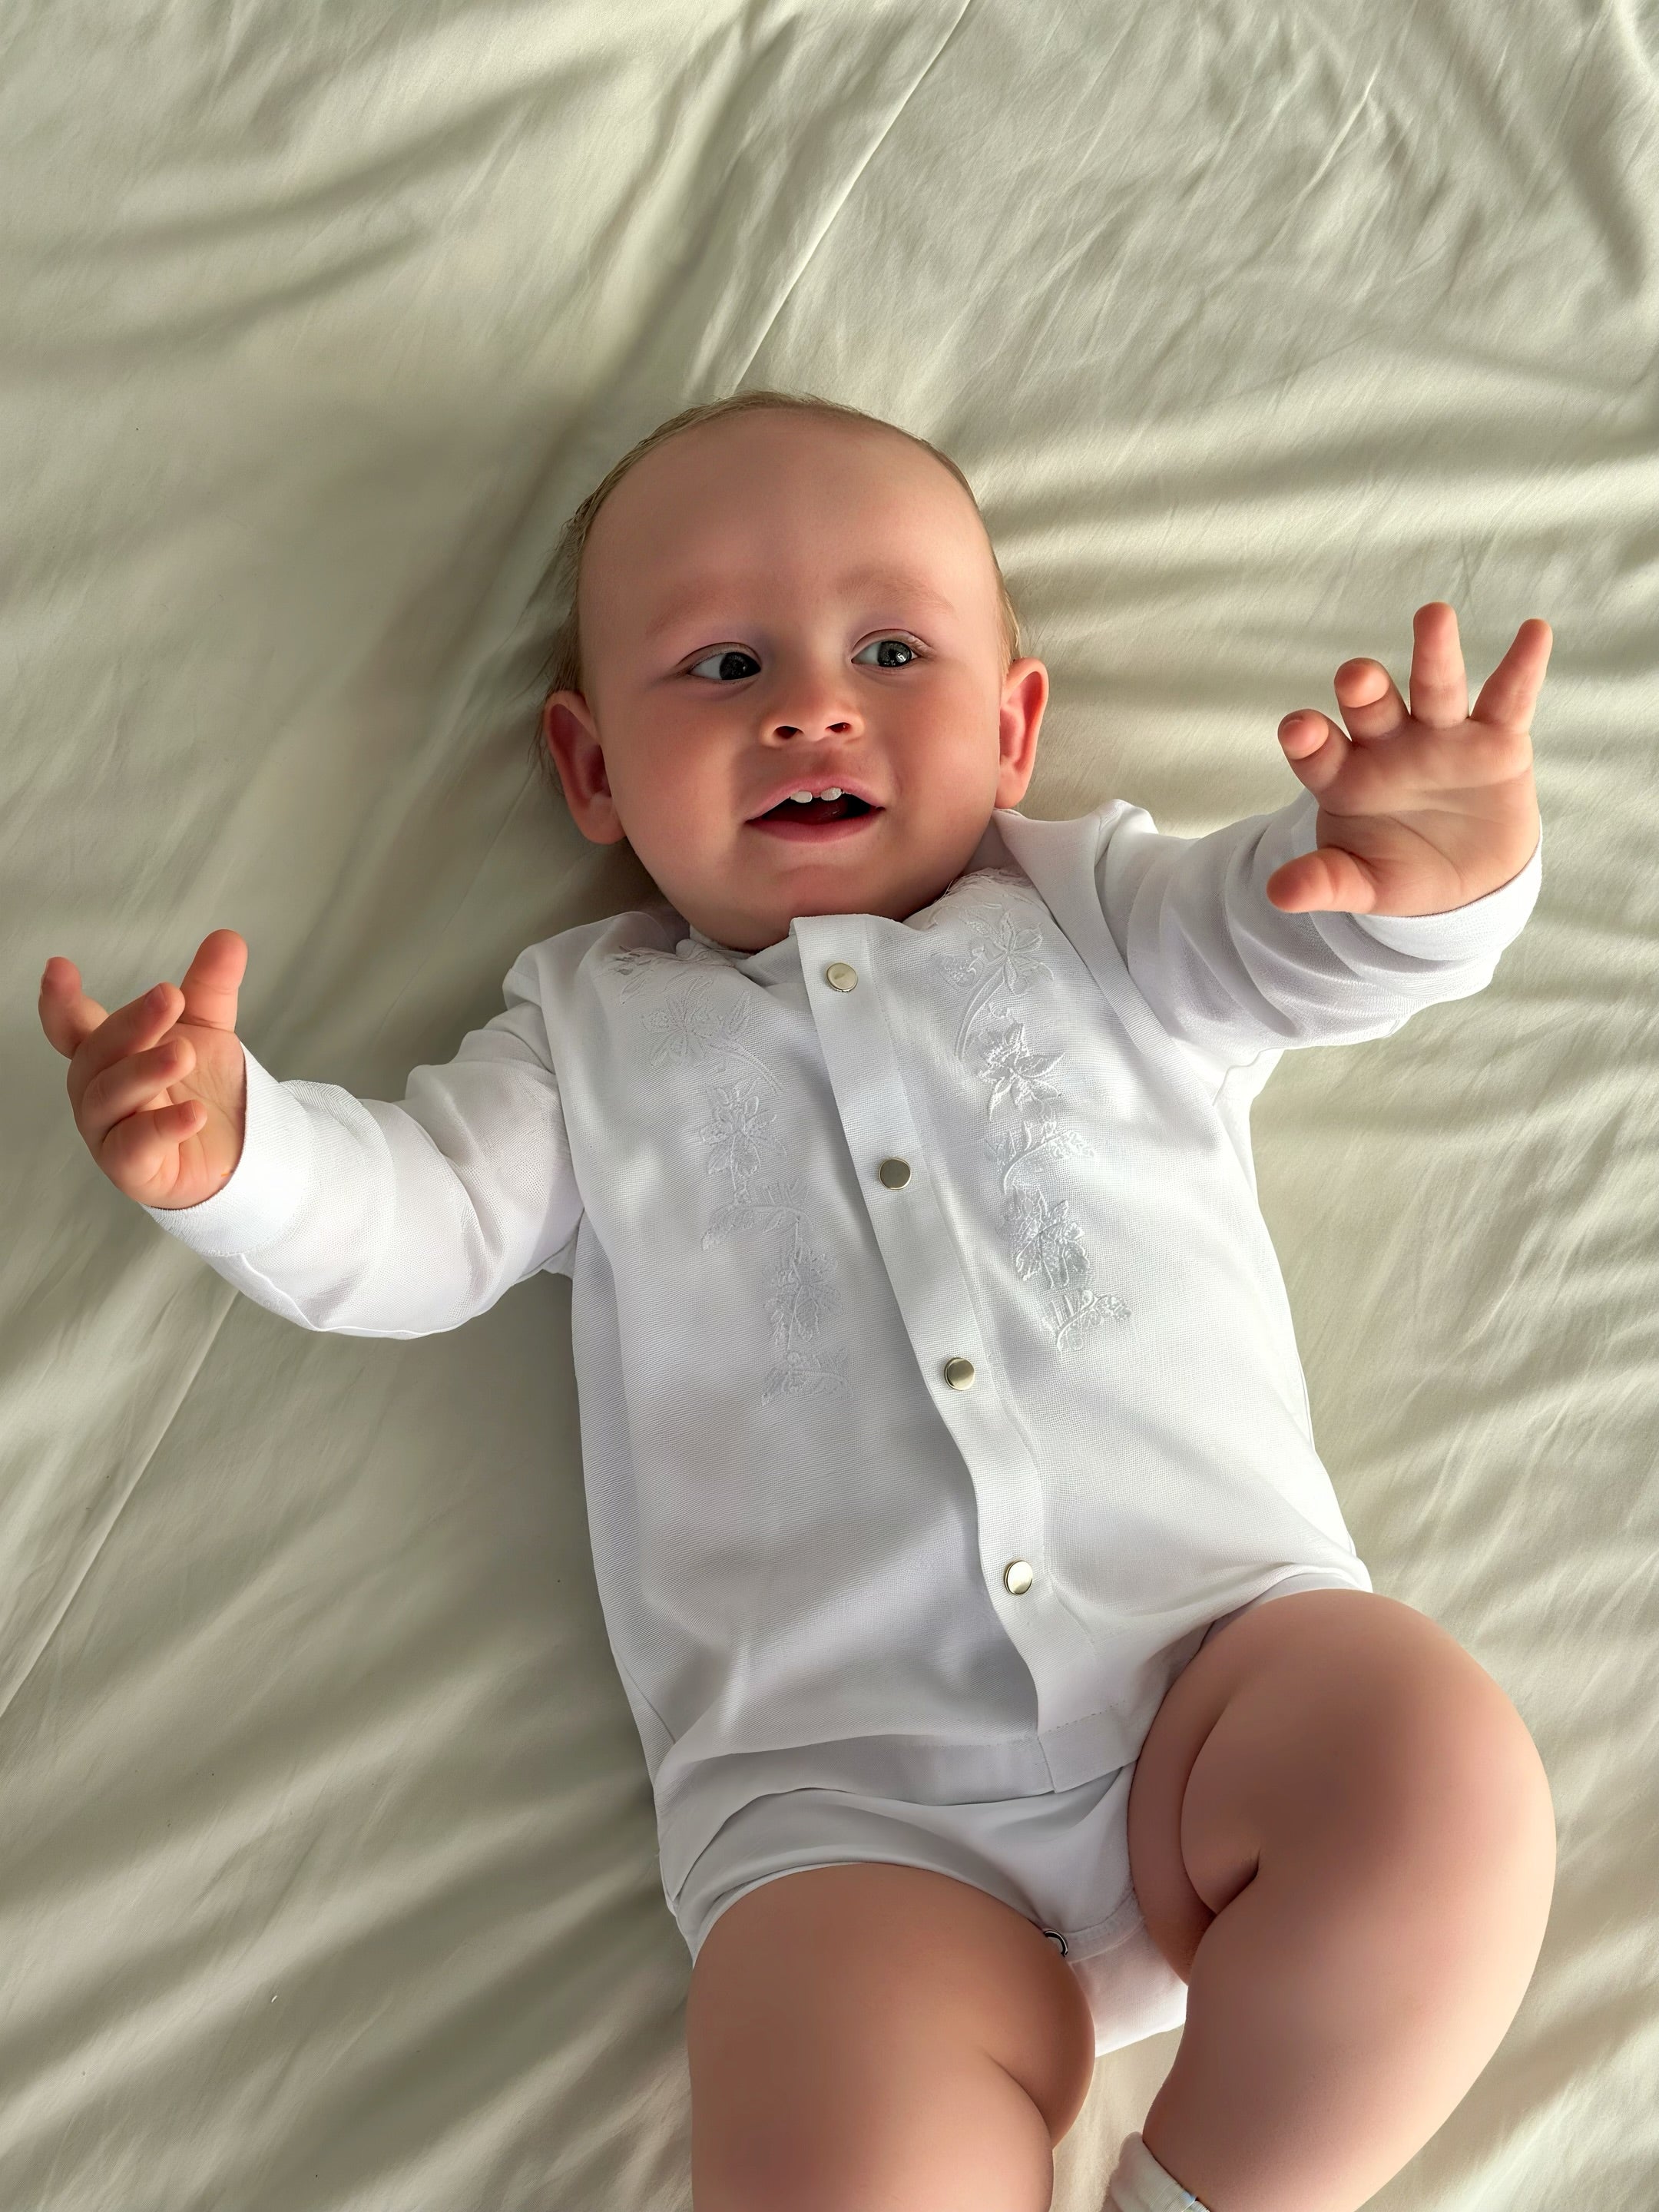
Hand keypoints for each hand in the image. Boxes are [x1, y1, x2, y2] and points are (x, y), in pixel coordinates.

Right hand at [40, 929, 248, 1209]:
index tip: (59, 966)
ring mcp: (109, 1132)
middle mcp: (99, 1091)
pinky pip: (136, 1148)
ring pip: (111, 1097)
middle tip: (169, 996)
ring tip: (184, 1053)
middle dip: (132, 1025)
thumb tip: (229, 937)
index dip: (60, 1000)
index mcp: (107, 1054)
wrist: (237, 1150)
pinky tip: (194, 1112)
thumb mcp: (206, 1030)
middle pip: (98, 1054)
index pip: (71, 1026)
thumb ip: (210, 987)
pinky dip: (163, 1128)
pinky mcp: (132, 1169)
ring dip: (145, 1071)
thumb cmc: (201, 1088)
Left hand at [1264, 602, 1550, 915]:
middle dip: (1365, 689)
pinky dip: (1523, 666)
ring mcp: (1442, 736)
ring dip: (1433, 654)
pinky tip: (1534, 632)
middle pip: (1373, 708)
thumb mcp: (1362, 884)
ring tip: (1433, 617)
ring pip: (1435, 688)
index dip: (1308, 739)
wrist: (1465, 882)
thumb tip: (1277, 894)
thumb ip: (1325, 882)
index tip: (1299, 729)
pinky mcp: (1496, 739)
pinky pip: (1508, 698)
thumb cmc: (1399, 871)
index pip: (1319, 753)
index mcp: (1345, 777)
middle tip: (1357, 676)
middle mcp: (1389, 744)